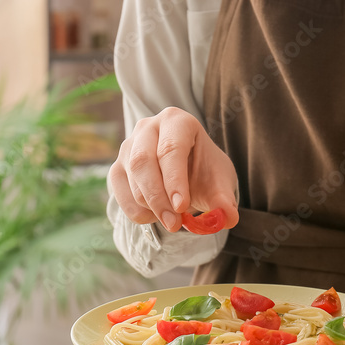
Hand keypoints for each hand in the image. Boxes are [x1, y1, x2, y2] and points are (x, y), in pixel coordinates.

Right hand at [108, 107, 238, 231]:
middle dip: (158, 198)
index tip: (182, 208)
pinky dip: (137, 212)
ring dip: (151, 207)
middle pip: (143, 161)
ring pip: (131, 179)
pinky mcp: (117, 167)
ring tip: (172, 220)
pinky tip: (156, 215)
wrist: (188, 173)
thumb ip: (224, 199)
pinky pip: (120, 193)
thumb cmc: (204, 171)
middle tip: (174, 224)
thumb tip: (228, 217)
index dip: (174, 180)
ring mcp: (128, 146)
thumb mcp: (219, 182)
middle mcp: (148, 127)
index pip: (171, 148)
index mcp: (177, 121)